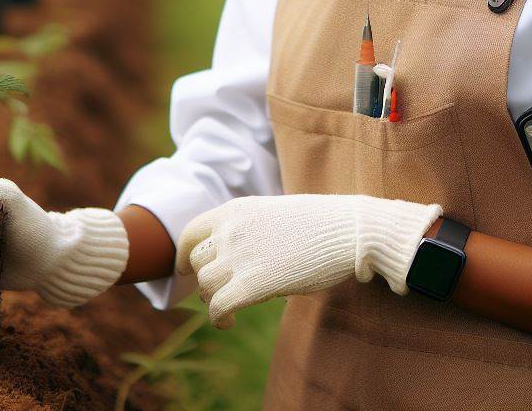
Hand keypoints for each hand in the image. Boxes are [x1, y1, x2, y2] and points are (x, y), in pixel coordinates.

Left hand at [175, 193, 441, 328]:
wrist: (347, 231)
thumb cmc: (319, 224)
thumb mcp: (274, 214)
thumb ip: (247, 229)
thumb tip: (234, 254)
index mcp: (235, 210)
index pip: (191, 233)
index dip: (184, 255)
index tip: (186, 269)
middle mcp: (230, 230)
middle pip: (198, 261)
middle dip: (205, 279)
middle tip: (219, 292)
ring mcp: (238, 256)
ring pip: (206, 285)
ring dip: (213, 299)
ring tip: (228, 308)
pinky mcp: (251, 286)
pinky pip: (217, 307)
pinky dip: (218, 318)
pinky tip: (229, 322)